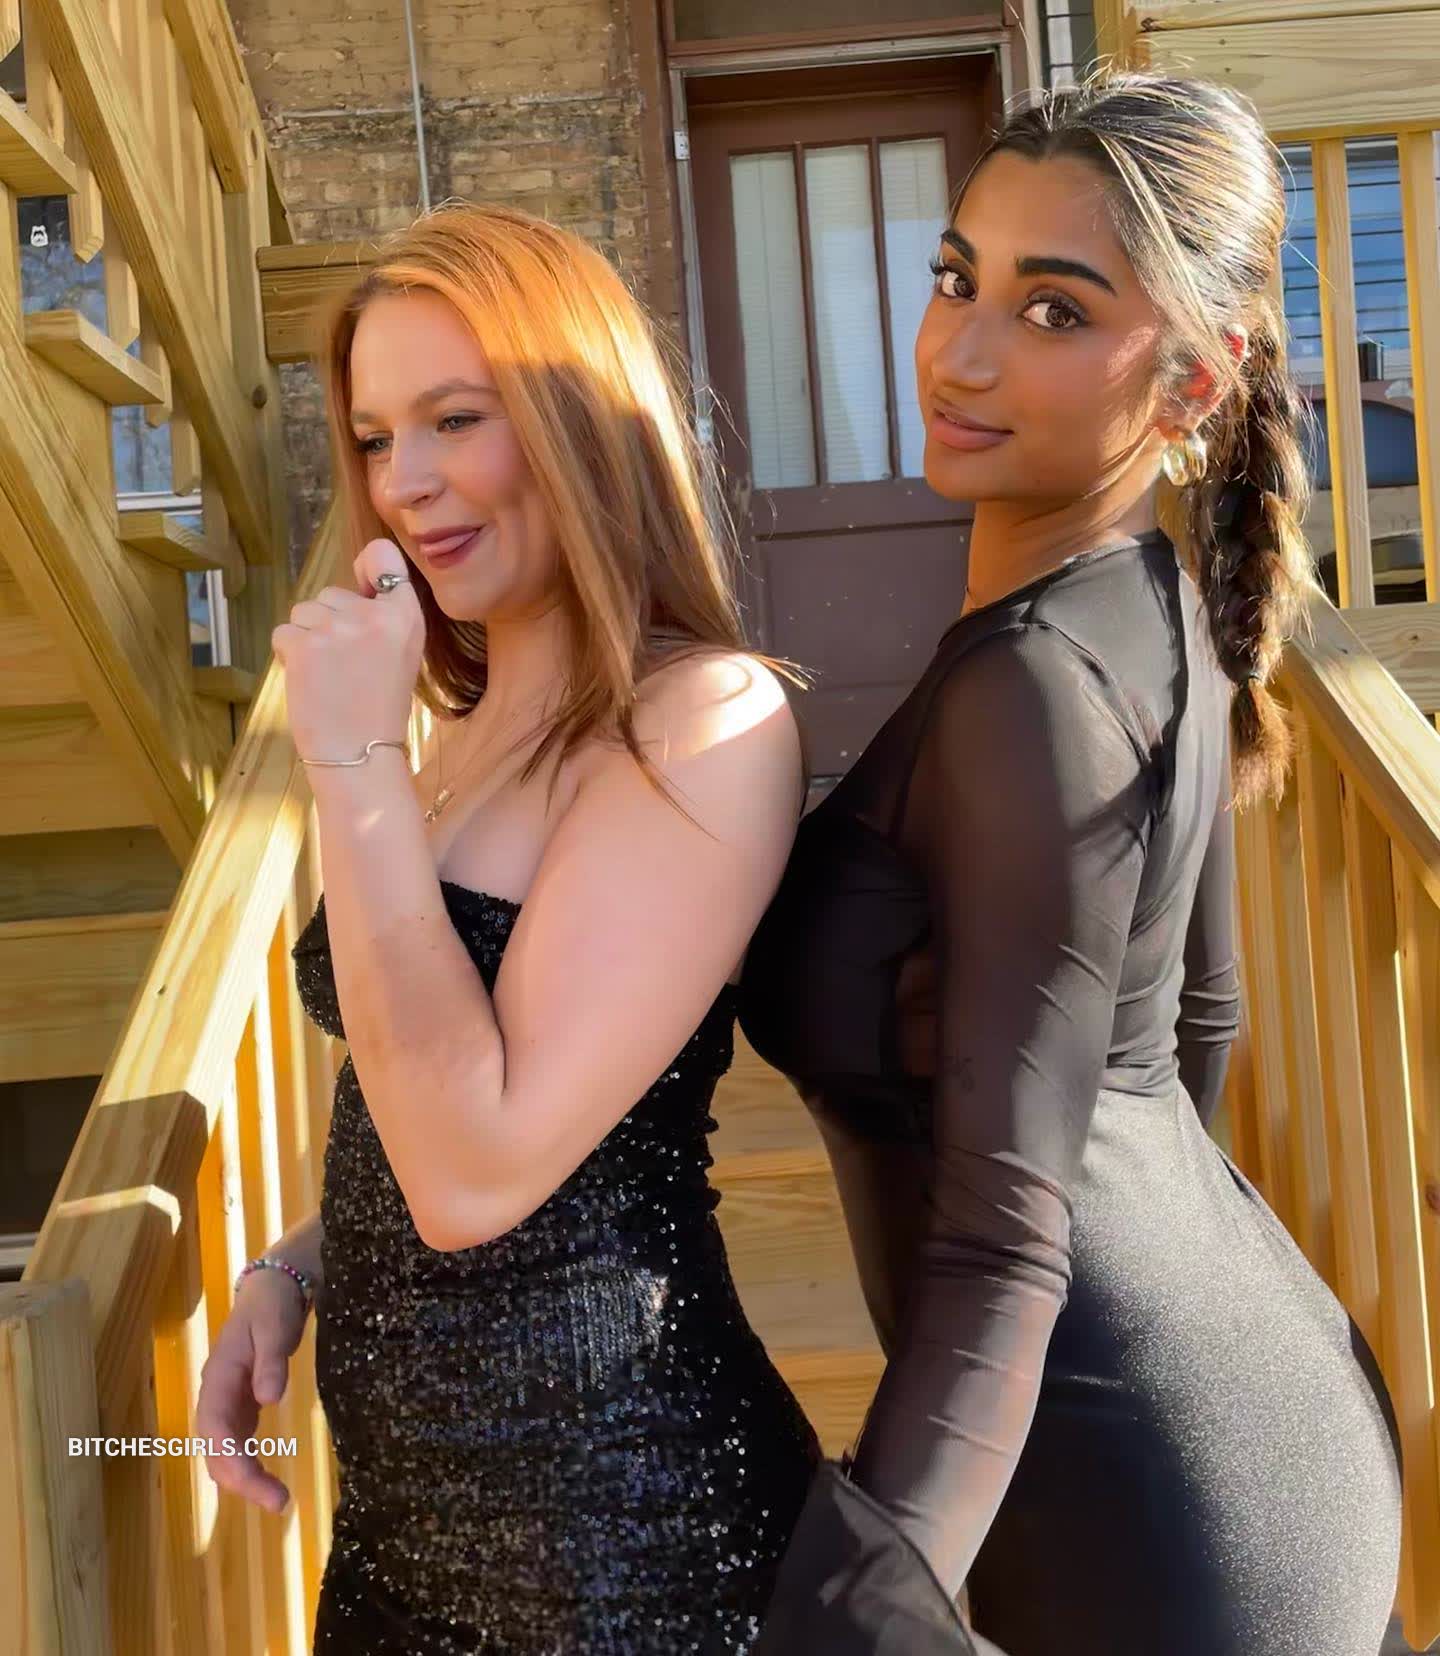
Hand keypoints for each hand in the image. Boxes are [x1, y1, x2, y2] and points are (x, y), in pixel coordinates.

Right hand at [196, 1268, 308, 1512]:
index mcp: (219, 1378)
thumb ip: (272, 1360)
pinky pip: (237, 1443)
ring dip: (244, 1478)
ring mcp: (227, 1402)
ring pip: (224, 1450)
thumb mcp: (275, 1326)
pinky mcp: (241, 1405)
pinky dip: (248, 1464)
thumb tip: (268, 1399)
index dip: (232, 1460)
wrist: (272, 1289)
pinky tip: (265, 1482)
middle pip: (217, 1448)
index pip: (215, 1429)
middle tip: (279, 1503)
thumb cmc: (272, 1306)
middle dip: (241, 1480)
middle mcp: (216, 1396)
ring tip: (276, 1500)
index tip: (256, 1483)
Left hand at [271, 538, 424, 764]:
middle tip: (347, 665)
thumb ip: (383, 614)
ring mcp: (337, 629)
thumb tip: (360, 576)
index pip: (383, 557)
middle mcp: (374, 615)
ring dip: (307, 639)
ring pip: (303, 612)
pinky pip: (284, 633)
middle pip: (331, 593)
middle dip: (329, 621)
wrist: (361, 754)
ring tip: (328, 675)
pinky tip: (310, 681)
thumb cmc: (378, 707)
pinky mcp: (304, 646)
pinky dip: (289, 655)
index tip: (363, 587)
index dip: (367, 567)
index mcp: (406, 616)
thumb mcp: (401, 652)